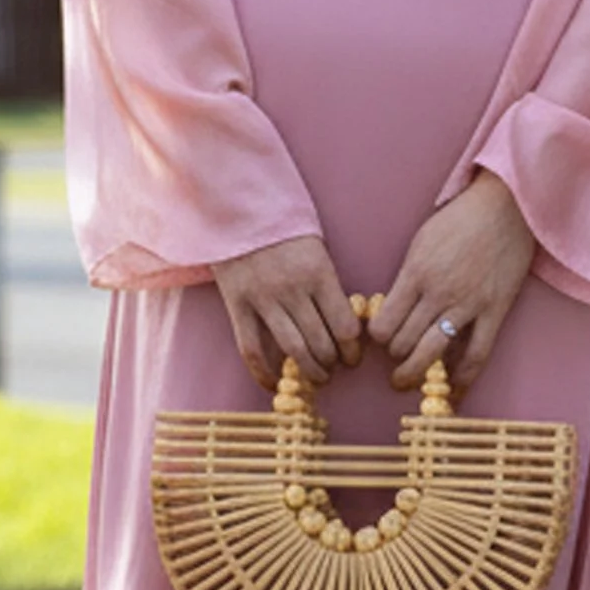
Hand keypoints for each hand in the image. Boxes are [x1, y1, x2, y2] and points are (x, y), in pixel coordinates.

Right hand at [212, 233, 361, 386]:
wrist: (236, 206)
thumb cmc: (282, 225)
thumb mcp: (315, 247)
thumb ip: (327, 283)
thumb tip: (344, 323)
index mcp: (319, 273)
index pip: (345, 326)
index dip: (353, 349)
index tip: (354, 356)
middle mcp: (293, 289)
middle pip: (321, 342)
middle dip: (332, 363)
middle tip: (335, 368)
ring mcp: (263, 298)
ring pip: (292, 349)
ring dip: (308, 370)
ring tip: (316, 376)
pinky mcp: (236, 303)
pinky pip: (250, 347)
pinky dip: (262, 372)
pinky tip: (273, 383)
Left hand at [371, 173, 535, 394]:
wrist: (506, 206)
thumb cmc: (460, 218)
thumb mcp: (421, 241)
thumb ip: (408, 276)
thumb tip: (393, 306)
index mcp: (416, 273)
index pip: (384, 323)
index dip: (376, 338)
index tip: (378, 339)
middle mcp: (438, 293)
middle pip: (403, 342)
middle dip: (393, 358)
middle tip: (392, 364)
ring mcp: (468, 305)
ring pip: (432, 353)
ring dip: (414, 373)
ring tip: (406, 381)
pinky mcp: (495, 311)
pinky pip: (477, 354)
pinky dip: (463, 378)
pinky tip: (454, 390)